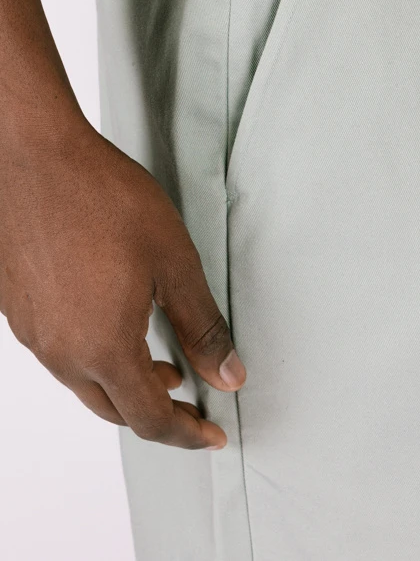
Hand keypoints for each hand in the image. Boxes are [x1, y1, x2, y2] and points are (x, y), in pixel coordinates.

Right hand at [0, 113, 245, 450]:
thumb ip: (202, 325)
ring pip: (85, 384)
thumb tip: (227, 375)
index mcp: (102, 346)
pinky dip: (95, 358)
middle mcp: (60, 351)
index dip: (186, 433)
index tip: (210, 435)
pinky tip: (114, 327)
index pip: (150, 418)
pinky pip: (60, 354)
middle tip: (191, 403)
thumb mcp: (173, 261)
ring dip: (125, 385)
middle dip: (158, 414)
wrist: (34, 156)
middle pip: (114, 410)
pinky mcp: (16, 309)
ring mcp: (32, 332)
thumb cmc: (102, 197)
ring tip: (162, 366)